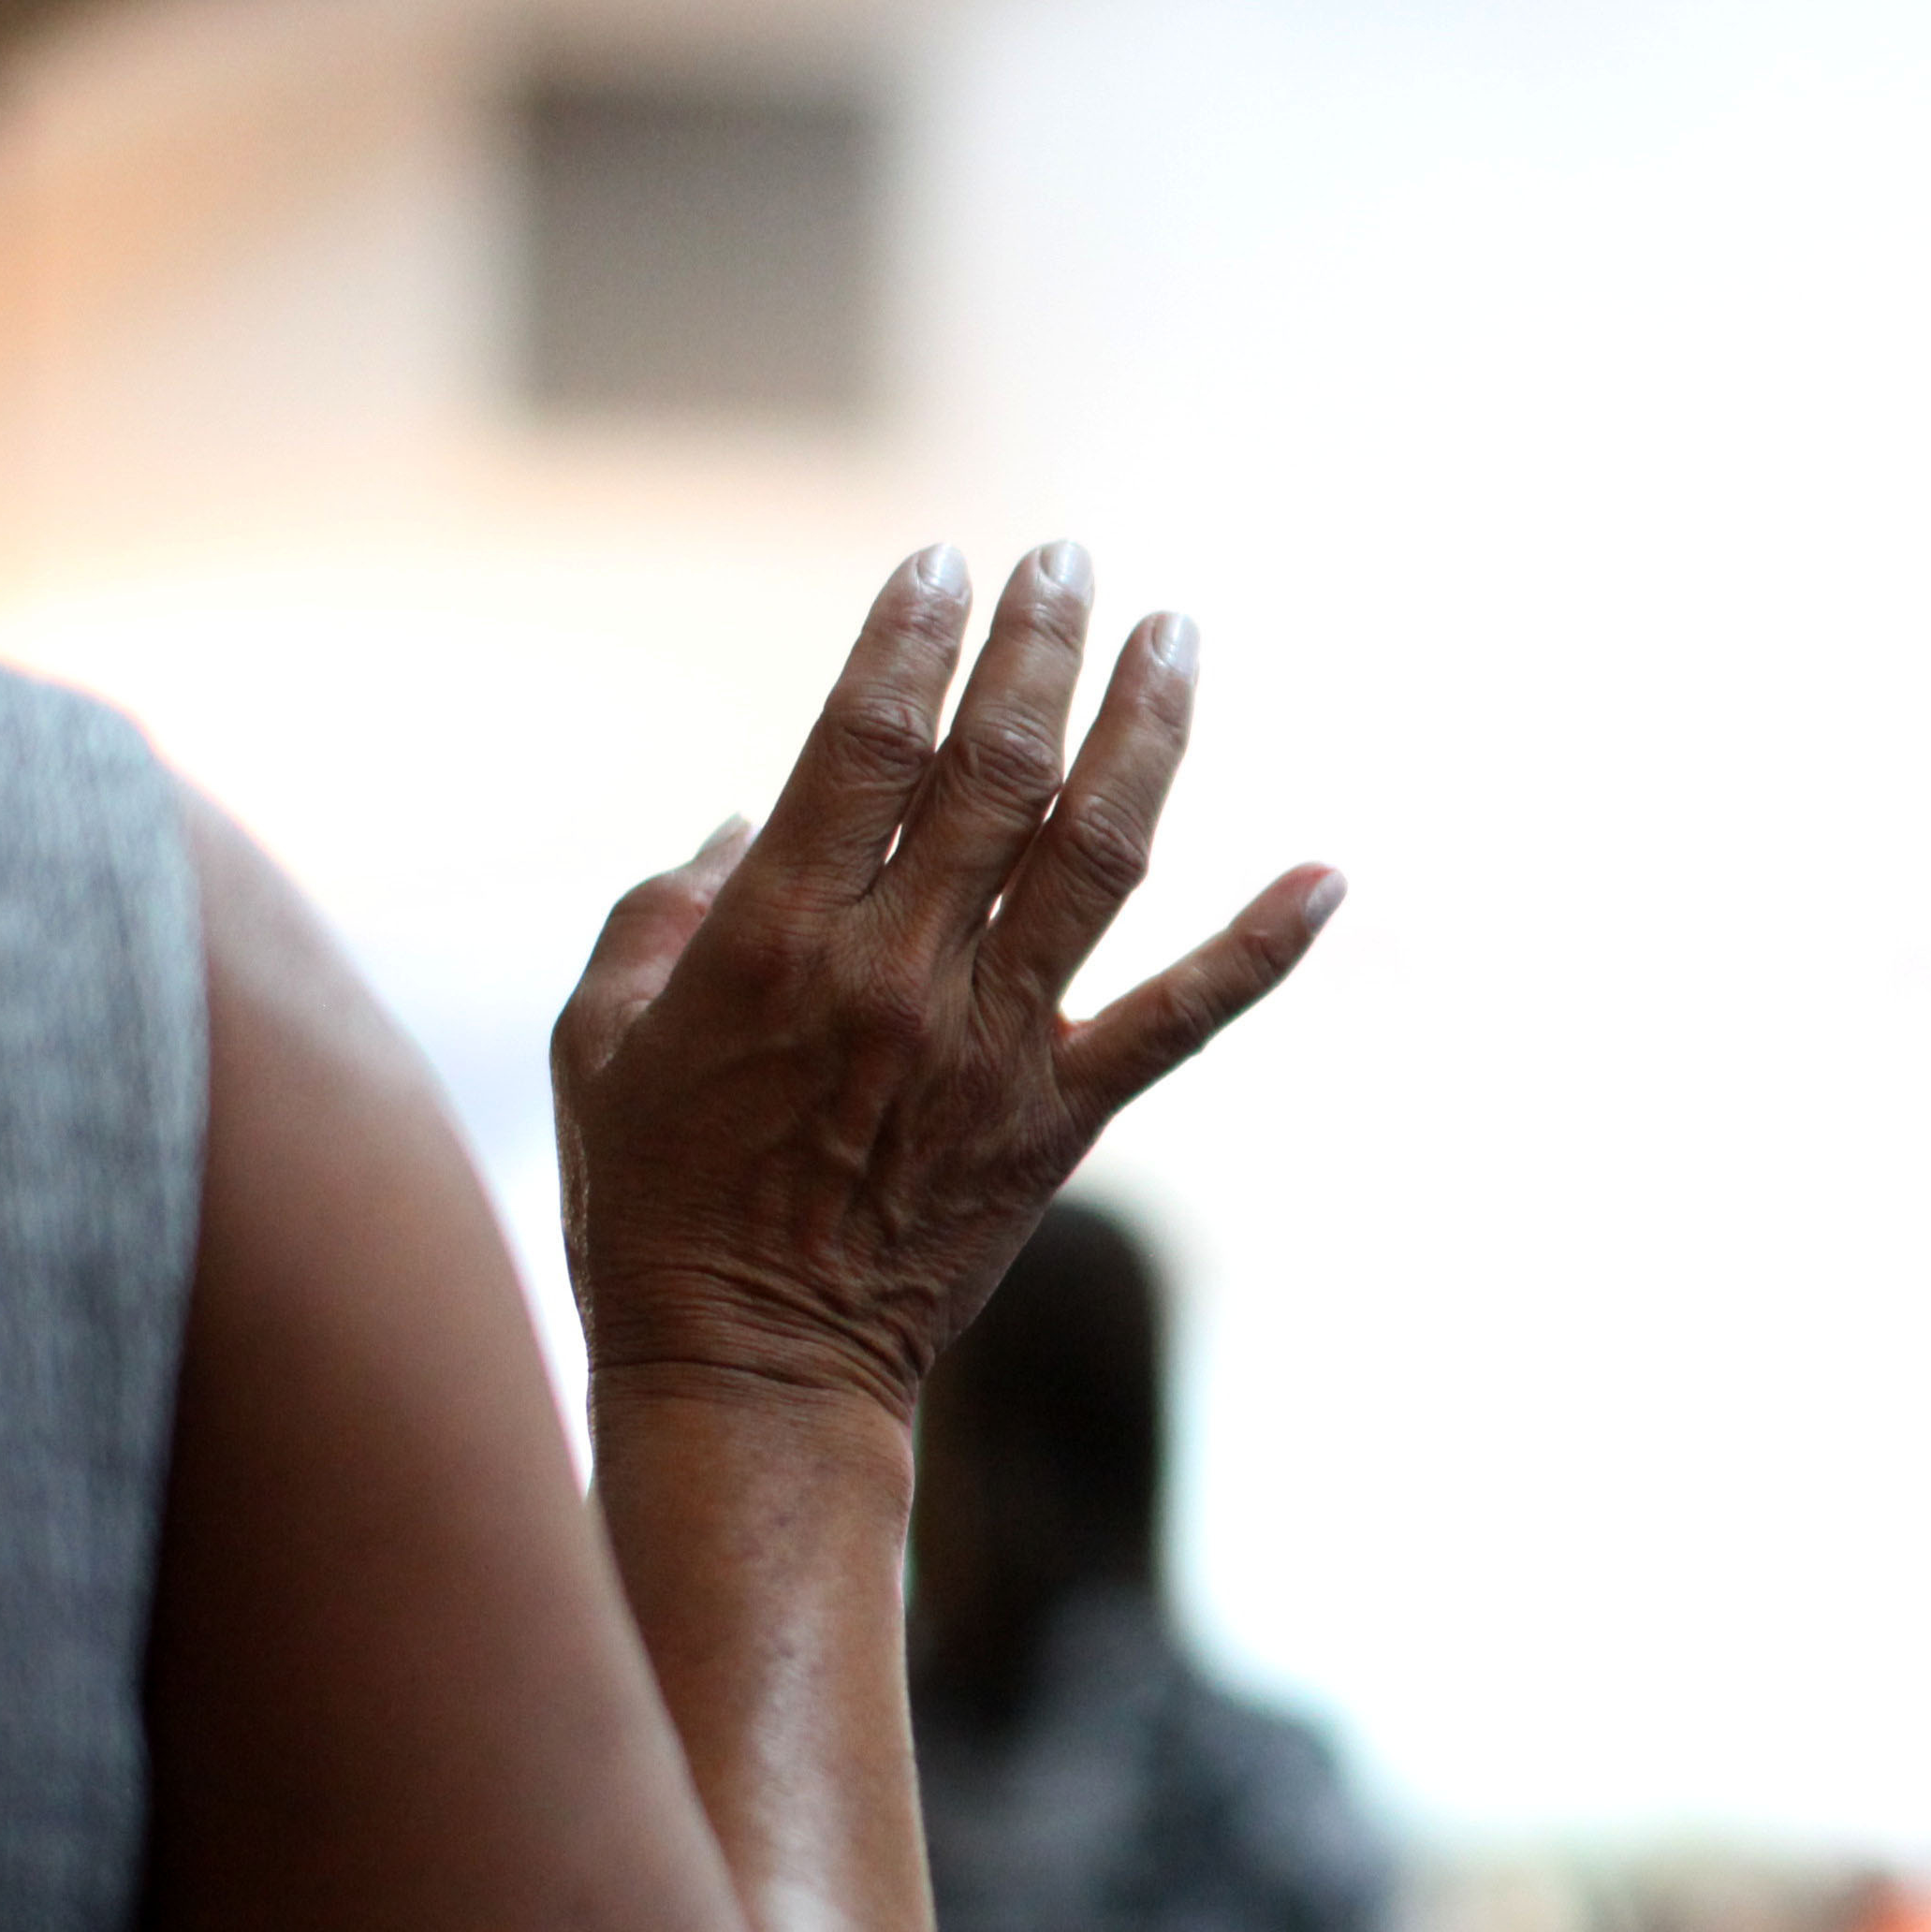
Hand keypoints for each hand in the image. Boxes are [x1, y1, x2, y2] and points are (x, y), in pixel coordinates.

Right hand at [554, 542, 1337, 1419]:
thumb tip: (739, 823)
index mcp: (779, 940)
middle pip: (993, 773)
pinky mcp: (1063, 1120)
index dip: (911, 640)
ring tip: (1177, 633)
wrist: (751, 1372)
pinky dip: (1265, 948)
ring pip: (1098, 855)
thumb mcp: (598, 1040)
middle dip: (1037, 648)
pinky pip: (1184, 1018)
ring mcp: (995, 1047)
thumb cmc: (651, 1201)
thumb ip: (662, 913)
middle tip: (1069, 559)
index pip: (864, 744)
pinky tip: (1331, 876)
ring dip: (1147, 732)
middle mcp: (901, 975)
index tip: (945, 564)